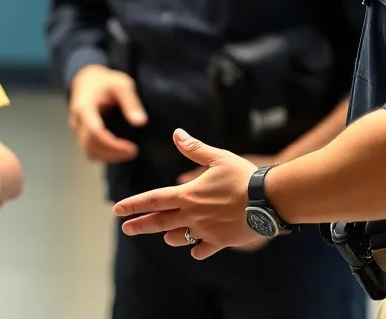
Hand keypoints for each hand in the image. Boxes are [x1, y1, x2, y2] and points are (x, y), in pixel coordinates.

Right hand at [68, 64, 147, 163]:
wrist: (88, 79)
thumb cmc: (105, 82)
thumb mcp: (121, 84)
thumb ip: (131, 102)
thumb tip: (141, 122)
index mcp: (85, 107)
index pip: (95, 132)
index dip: (113, 144)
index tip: (131, 148)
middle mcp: (78, 121)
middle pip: (91, 146)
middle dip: (113, 153)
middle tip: (133, 151)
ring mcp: (78, 130)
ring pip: (89, 152)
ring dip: (109, 156)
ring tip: (128, 153)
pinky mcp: (81, 135)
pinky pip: (90, 151)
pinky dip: (104, 155)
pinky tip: (119, 151)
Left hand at [113, 129, 258, 259]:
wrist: (268, 201)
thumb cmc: (243, 176)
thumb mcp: (218, 157)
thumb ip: (194, 149)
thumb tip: (176, 134)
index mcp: (188, 195)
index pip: (153, 199)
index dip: (133, 204)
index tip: (117, 209)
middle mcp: (192, 215)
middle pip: (159, 222)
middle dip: (140, 225)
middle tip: (126, 228)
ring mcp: (205, 231)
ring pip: (178, 238)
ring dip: (169, 236)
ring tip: (164, 235)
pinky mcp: (220, 242)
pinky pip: (202, 250)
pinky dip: (196, 250)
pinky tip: (195, 249)